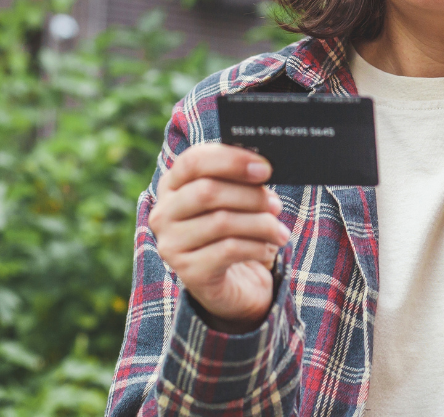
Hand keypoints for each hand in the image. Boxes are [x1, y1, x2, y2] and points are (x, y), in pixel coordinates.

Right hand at [149, 143, 290, 333]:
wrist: (232, 284)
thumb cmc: (235, 231)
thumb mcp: (235, 201)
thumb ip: (241, 181)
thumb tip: (262, 168)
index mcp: (173, 185)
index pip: (193, 161)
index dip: (231, 160)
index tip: (265, 169)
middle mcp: (164, 213)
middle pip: (208, 191)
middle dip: (251, 196)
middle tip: (276, 206)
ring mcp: (171, 244)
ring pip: (221, 222)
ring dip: (260, 224)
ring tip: (279, 231)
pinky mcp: (188, 271)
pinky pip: (229, 250)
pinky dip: (257, 247)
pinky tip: (269, 249)